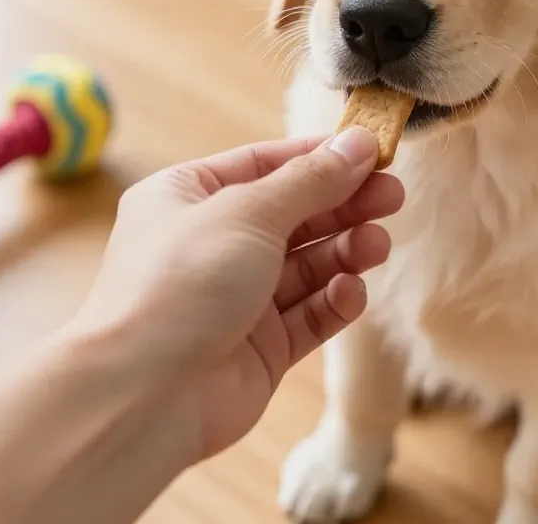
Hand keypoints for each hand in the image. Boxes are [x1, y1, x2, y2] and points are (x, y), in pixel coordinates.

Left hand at [70, 126, 402, 460]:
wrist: (144, 393)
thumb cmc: (178, 284)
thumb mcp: (248, 212)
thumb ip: (311, 180)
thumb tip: (358, 144)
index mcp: (186, 198)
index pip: (264, 165)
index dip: (320, 158)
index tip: (373, 153)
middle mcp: (210, 245)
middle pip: (293, 214)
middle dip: (343, 205)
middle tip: (393, 197)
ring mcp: (235, 299)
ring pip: (307, 266)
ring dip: (345, 251)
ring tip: (376, 245)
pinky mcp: (259, 348)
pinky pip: (309, 315)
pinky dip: (334, 301)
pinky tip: (350, 291)